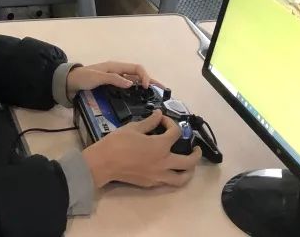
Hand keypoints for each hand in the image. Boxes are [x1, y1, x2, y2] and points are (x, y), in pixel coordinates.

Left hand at [66, 61, 154, 97]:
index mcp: (116, 67)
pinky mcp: (111, 86)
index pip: (137, 68)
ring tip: (154, 96)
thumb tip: (132, 84)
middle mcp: (118, 71)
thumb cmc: (82, 78)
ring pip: (134, 81)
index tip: (147, 88)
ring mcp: (115, 79)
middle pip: (138, 74)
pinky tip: (139, 99)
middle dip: (150, 81)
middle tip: (162, 91)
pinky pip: (127, 87)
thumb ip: (114, 79)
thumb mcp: (97, 77)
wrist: (68, 83)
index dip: (145, 76)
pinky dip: (136, 91)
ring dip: (145, 86)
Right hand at [82, 111, 199, 188]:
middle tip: (195, 148)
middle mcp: (164, 162)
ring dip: (189, 171)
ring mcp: (158, 175)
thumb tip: (159, 114)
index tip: (162, 119)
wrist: (103, 163)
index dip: (171, 123)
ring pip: (182, 178)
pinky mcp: (151, 183)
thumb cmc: (117, 143)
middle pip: (189, 161)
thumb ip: (149, 122)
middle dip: (196, 154)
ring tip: (189, 165)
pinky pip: (168, 182)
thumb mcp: (133, 128)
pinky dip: (173, 176)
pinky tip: (169, 170)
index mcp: (161, 146)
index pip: (176, 133)